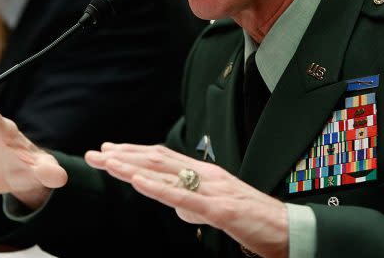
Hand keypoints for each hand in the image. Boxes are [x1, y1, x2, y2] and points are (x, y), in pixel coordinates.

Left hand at [85, 143, 288, 257]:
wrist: (289, 230)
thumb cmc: (255, 220)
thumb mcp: (219, 208)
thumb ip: (197, 203)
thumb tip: (178, 205)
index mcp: (207, 174)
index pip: (163, 158)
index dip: (133, 153)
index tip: (108, 152)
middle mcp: (207, 175)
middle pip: (157, 160)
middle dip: (123, 156)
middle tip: (94, 154)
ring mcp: (213, 190)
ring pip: (165, 173)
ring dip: (132, 166)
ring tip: (107, 162)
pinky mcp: (220, 209)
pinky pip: (183, 197)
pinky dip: (157, 188)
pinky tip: (137, 182)